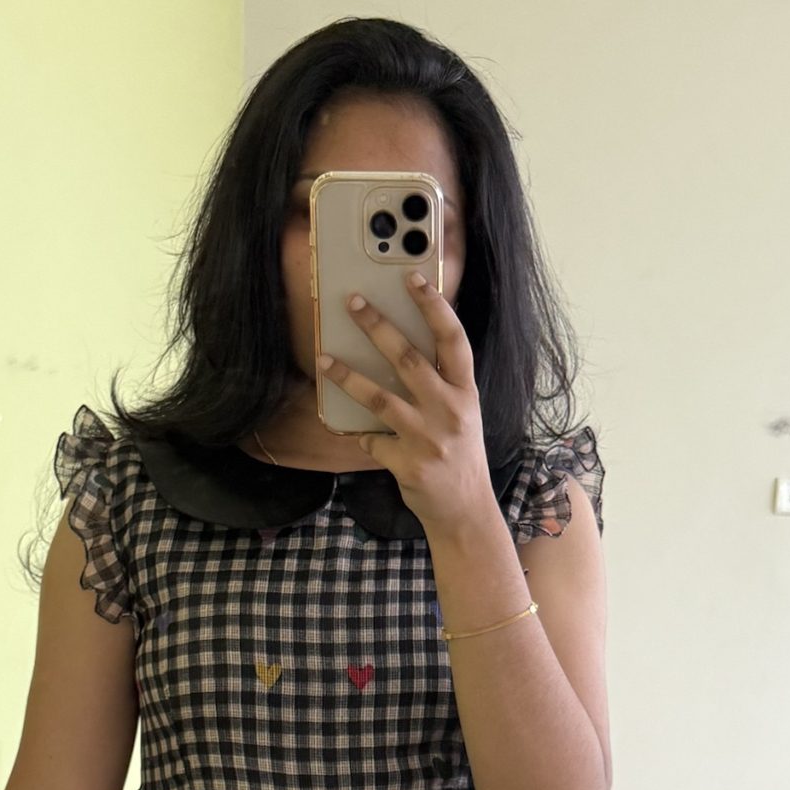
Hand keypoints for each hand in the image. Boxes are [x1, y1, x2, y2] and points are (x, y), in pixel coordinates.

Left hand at [317, 274, 496, 538]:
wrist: (465, 511)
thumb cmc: (459, 456)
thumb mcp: (462, 414)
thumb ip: (440, 384)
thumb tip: (398, 346)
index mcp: (465, 392)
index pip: (453, 340)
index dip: (434, 307)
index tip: (411, 278)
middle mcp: (450, 411)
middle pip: (409, 358)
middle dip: (378, 326)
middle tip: (353, 302)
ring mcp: (428, 438)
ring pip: (380, 397)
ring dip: (348, 375)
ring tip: (324, 357)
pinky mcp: (407, 463)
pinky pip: (371, 439)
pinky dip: (357, 432)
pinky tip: (345, 427)